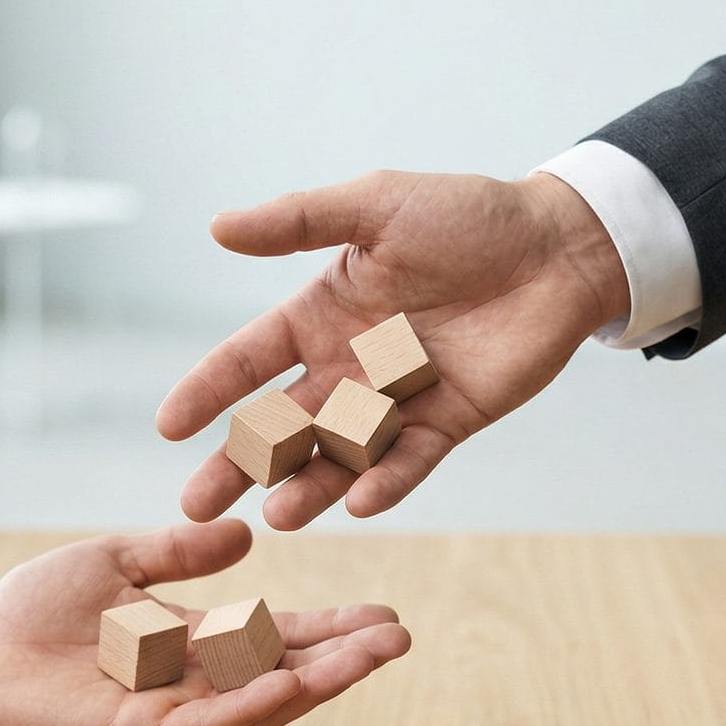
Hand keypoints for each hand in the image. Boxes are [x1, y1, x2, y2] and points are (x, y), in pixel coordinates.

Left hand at [0, 522, 409, 725]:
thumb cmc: (35, 609)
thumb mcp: (118, 561)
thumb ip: (179, 551)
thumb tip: (245, 536)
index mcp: (197, 641)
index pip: (281, 636)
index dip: (332, 628)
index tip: (385, 617)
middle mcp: (197, 682)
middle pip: (288, 671)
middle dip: (345, 656)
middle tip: (401, 639)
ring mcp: (173, 713)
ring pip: (261, 701)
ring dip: (318, 680)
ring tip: (370, 658)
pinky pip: (208, 723)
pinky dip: (252, 703)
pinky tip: (292, 685)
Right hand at [156, 169, 628, 529]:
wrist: (557, 246)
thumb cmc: (467, 215)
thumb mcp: (376, 206)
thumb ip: (299, 221)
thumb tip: (217, 228)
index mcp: (321, 314)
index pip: (249, 360)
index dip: (209, 391)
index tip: (168, 427)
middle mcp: (349, 365)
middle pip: (281, 425)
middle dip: (239, 465)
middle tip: (197, 506)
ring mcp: (396, 399)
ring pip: (339, 455)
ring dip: (309, 487)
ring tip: (278, 518)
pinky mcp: (447, 421)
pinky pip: (409, 461)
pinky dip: (386, 482)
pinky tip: (360, 503)